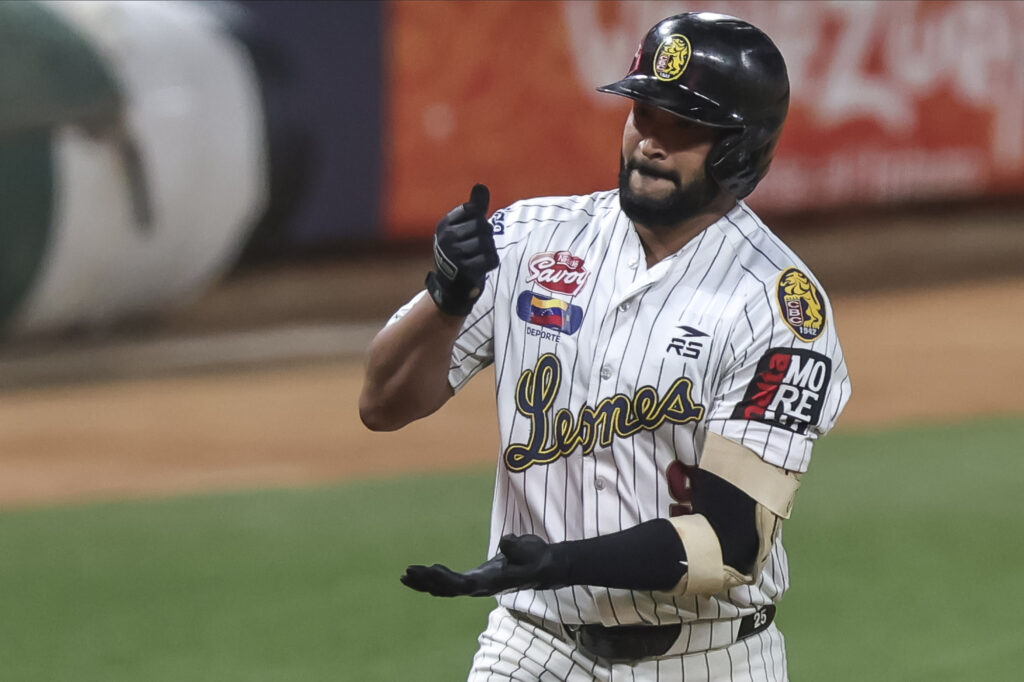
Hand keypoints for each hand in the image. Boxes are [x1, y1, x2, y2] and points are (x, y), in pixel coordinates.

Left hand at [400, 534, 568, 596]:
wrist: (543, 568)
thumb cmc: (537, 558)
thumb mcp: (531, 549)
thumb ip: (518, 546)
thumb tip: (504, 540)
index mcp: (491, 582)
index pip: (464, 584)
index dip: (446, 579)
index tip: (430, 570)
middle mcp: (480, 588)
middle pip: (449, 589)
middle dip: (428, 582)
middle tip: (407, 573)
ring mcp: (476, 585)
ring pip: (446, 589)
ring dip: (425, 583)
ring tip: (405, 576)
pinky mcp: (474, 579)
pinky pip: (449, 583)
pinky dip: (433, 580)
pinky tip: (419, 575)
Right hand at [425, 183, 498, 316]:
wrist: (451, 289)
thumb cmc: (461, 253)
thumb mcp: (464, 228)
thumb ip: (474, 208)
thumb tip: (481, 185)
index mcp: (444, 225)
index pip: (474, 210)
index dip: (478, 223)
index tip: (469, 235)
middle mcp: (446, 238)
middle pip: (483, 226)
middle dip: (485, 238)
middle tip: (474, 250)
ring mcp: (454, 255)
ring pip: (488, 242)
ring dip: (488, 251)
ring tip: (476, 259)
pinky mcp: (465, 271)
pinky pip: (491, 258)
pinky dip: (491, 263)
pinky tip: (481, 267)